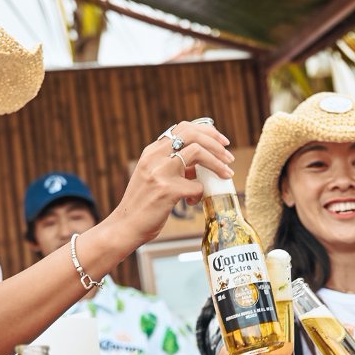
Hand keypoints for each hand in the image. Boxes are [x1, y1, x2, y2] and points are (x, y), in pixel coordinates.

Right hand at [108, 120, 234, 244]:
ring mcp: (160, 172)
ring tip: (226, 174)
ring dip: (217, 163)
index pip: (183, 128)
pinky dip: (201, 193)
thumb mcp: (153, 178)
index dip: (207, 131)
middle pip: (192, 134)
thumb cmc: (142, 205)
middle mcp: (154, 157)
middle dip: (216, 143)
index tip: (221, 141)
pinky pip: (196, 185)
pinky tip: (194, 202)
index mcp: (152, 152)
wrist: (125, 226)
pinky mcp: (166, 191)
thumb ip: (173, 167)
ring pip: (197, 152)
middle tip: (228, 156)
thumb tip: (198, 166)